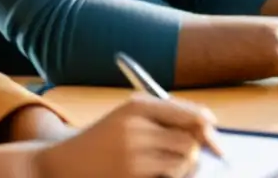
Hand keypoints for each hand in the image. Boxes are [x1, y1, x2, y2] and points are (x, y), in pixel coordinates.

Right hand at [33, 95, 216, 177]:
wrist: (63, 163)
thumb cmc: (101, 141)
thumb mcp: (127, 118)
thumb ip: (163, 118)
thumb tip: (207, 128)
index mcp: (138, 106)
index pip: (189, 114)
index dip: (207, 126)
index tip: (214, 135)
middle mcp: (137, 127)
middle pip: (190, 139)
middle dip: (196, 148)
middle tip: (194, 155)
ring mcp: (133, 155)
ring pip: (183, 161)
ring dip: (185, 166)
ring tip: (169, 166)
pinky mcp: (131, 177)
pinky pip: (169, 177)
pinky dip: (171, 177)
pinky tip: (158, 174)